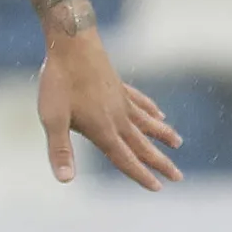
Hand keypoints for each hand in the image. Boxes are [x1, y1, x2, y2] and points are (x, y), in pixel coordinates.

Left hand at [39, 30, 182, 189]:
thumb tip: (65, 180)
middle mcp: (118, 117)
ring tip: (177, 144)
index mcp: (103, 130)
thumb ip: (60, 150)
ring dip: (162, 135)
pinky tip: (160, 113)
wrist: (72, 44)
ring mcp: (121, 99)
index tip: (158, 188)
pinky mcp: (119, 85)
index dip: (140, 175)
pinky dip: (152, 110)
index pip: (125, 159)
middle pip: (142, 145)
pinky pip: (141, 102)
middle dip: (160, 162)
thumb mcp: (52, 120)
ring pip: (147, 122)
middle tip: (179, 177)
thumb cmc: (58, 83)